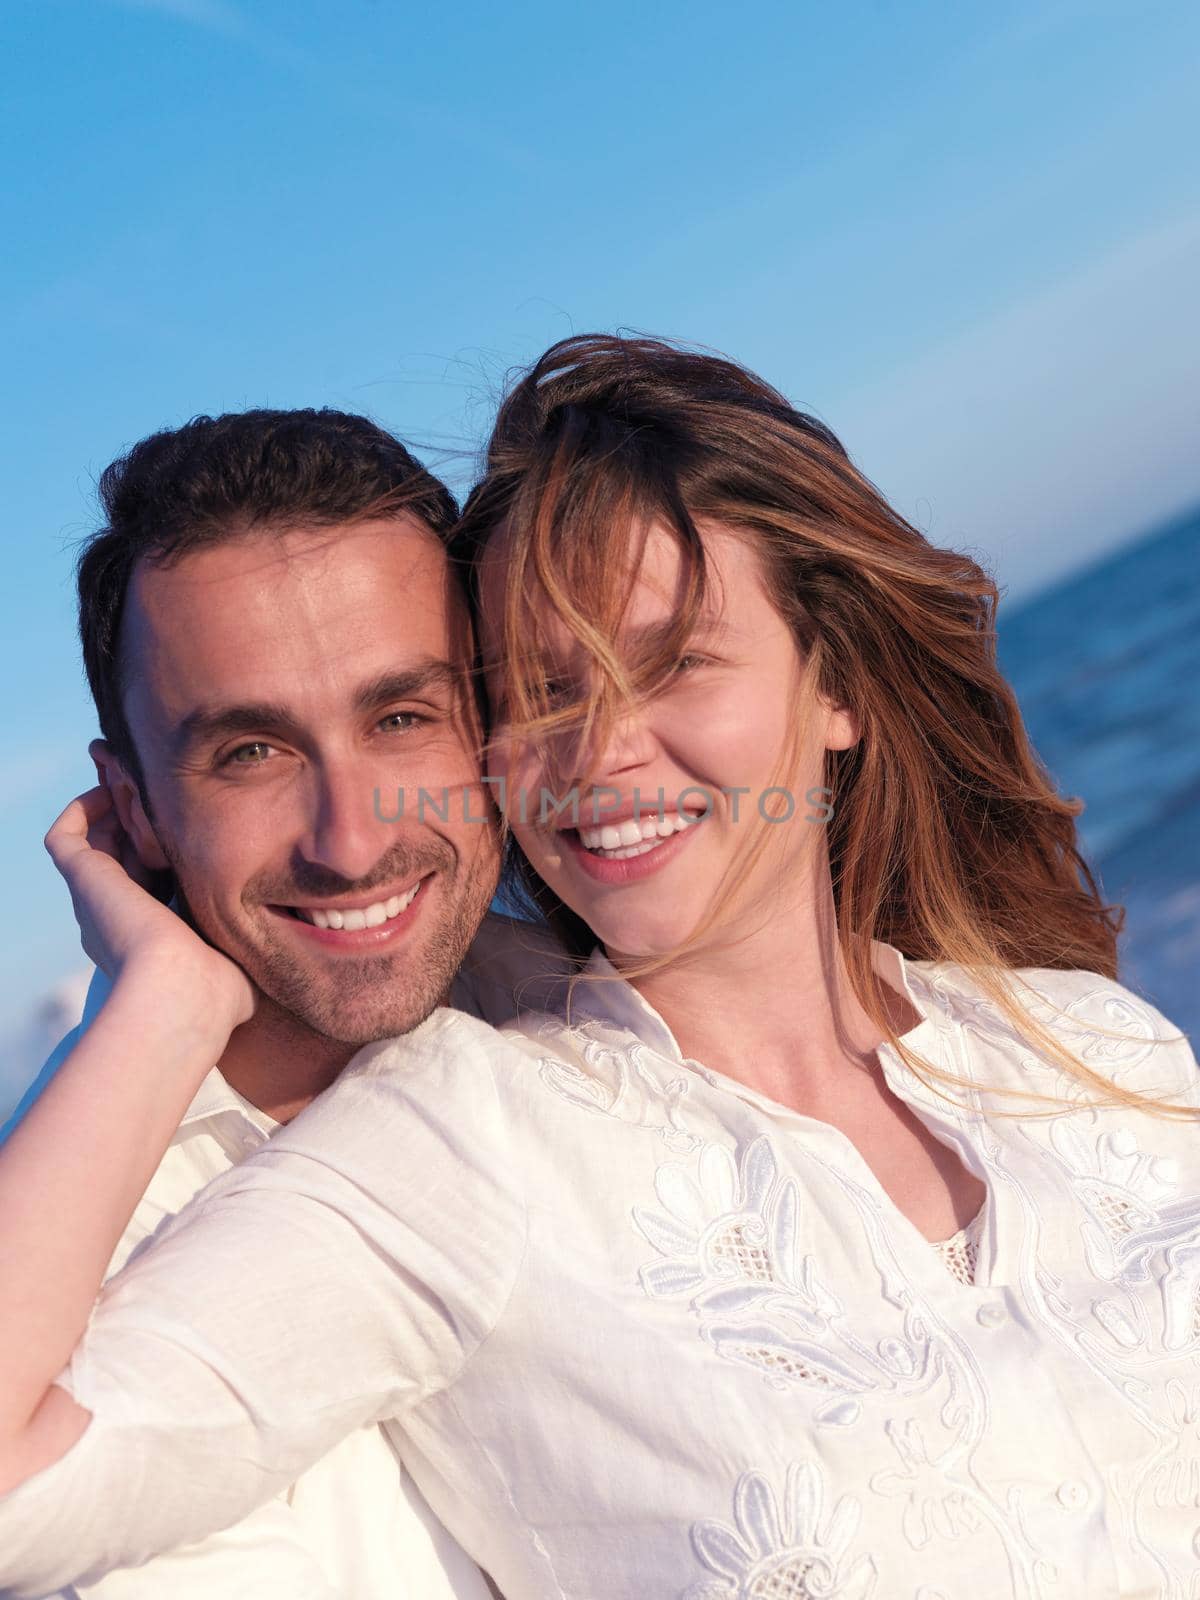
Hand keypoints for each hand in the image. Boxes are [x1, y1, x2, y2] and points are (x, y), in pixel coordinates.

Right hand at [45, 785, 255, 1034]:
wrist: (180, 993)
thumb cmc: (219, 990)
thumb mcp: (246, 958)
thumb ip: (264, 941)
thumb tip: (317, 929)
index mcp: (151, 937)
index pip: (155, 884)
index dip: (170, 855)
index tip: (197, 828)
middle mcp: (116, 918)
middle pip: (121, 857)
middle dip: (141, 825)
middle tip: (166, 792)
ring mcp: (96, 900)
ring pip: (94, 843)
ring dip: (114, 809)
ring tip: (142, 778)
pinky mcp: (83, 882)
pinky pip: (66, 837)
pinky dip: (84, 809)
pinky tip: (116, 790)